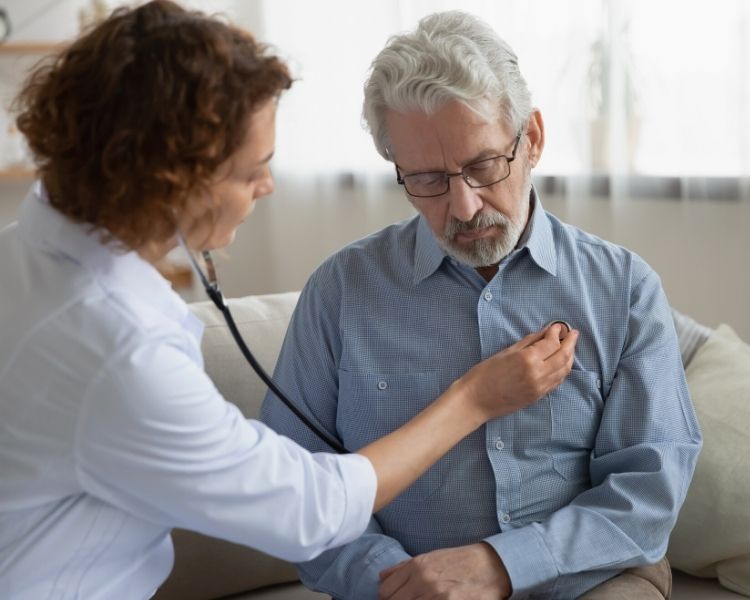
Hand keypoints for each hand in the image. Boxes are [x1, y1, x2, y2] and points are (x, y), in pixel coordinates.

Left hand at [378, 543, 511, 599]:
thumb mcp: (430, 558)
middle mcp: (424, 580)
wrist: (491, 566)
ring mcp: (437, 596)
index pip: (385, 591)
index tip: (393, 599)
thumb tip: (382, 577)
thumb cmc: (460, 561)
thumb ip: (403, 568)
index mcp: (417, 566)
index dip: (387, 598)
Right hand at [454, 323, 577, 421]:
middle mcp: (538, 373)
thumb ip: (528, 342)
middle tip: (572, 333)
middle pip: (563, 356)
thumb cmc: (484, 374)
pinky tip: (561, 363)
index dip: (557, 332)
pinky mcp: (539, 397)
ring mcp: (540, 387)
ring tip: (569, 347)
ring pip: (564, 370)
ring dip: (569, 357)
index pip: (551, 343)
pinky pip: (557, 381)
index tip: (558, 326)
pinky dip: (562, 370)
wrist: (476, 400)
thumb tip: (545, 332)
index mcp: (527, 359)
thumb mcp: (505, 352)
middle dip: (570, 343)